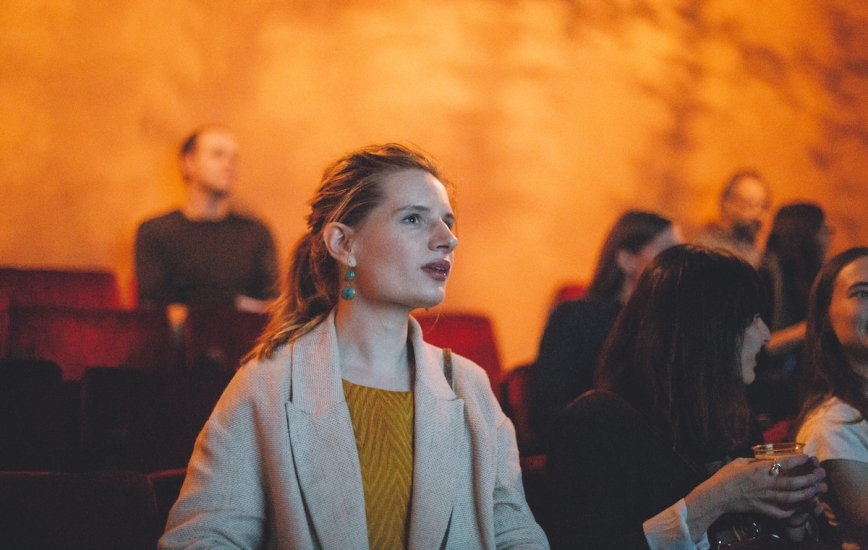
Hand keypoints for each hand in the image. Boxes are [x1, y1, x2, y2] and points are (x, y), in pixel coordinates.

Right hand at [709, 455, 825, 518]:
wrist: (716, 496)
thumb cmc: (725, 476)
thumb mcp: (739, 462)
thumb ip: (755, 460)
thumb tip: (768, 458)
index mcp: (757, 470)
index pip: (782, 464)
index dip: (797, 460)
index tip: (808, 457)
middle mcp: (763, 484)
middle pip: (791, 483)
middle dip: (808, 479)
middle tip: (820, 475)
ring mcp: (763, 498)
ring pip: (790, 498)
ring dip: (805, 494)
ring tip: (816, 490)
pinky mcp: (762, 509)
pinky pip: (781, 512)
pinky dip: (792, 511)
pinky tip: (800, 507)